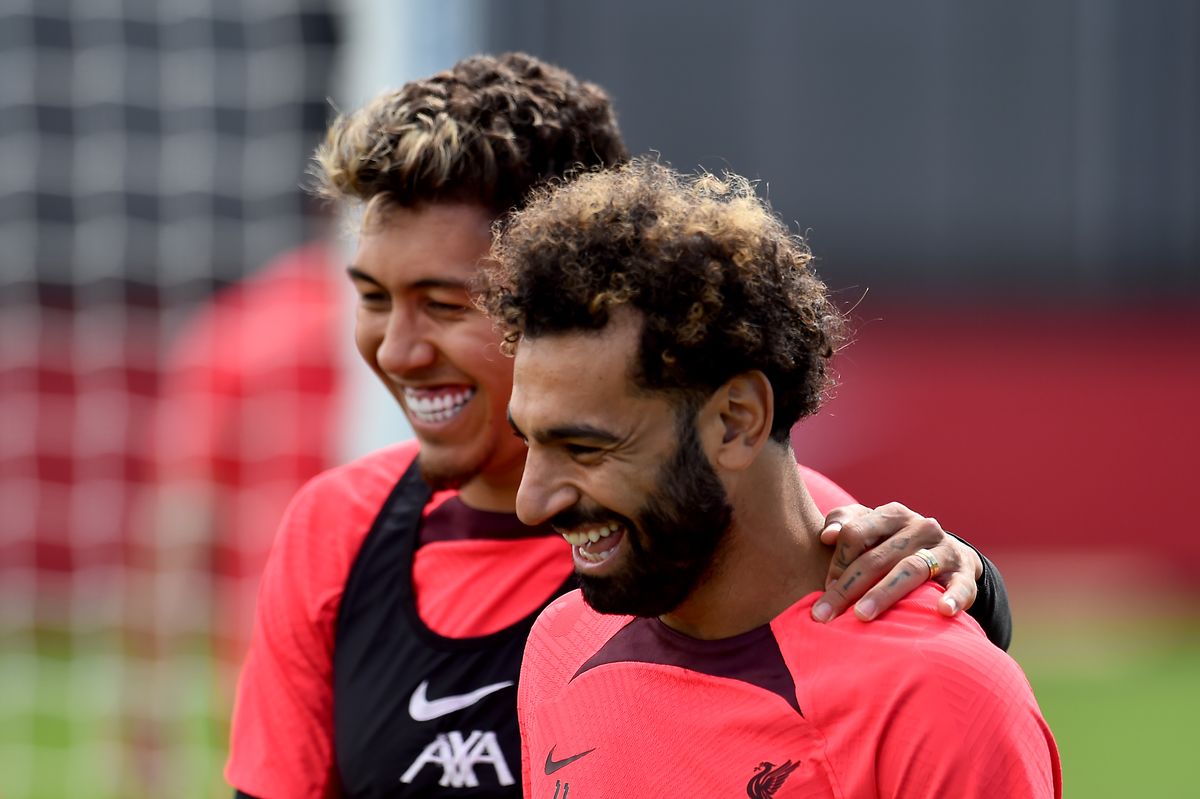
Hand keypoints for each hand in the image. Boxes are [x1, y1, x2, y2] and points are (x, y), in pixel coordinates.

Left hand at [810, 502, 982, 623]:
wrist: (948, 556)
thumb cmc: (894, 544)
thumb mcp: (870, 529)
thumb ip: (844, 523)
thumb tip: (827, 536)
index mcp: (893, 514)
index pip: (856, 533)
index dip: (837, 562)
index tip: (823, 588)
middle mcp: (920, 527)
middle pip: (877, 556)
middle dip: (848, 587)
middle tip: (824, 613)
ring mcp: (945, 550)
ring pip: (910, 570)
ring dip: (883, 594)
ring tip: (861, 616)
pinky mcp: (965, 574)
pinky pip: (960, 586)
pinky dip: (952, 597)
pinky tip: (942, 611)